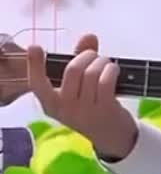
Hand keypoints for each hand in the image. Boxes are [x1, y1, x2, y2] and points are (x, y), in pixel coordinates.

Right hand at [27, 34, 137, 158]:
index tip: (35, 48)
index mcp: (52, 105)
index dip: (34, 66)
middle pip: (72, 70)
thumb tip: (89, 36)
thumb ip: (80, 60)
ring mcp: (85, 110)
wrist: (112, 137)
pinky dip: (111, 70)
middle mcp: (65, 109)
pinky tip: (113, 70)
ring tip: (106, 64)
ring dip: (101, 61)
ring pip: (91, 73)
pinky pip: (105, 80)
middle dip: (86, 55)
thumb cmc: (92, 107)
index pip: (37, 85)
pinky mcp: (104, 109)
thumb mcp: (79, 89)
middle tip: (95, 56)